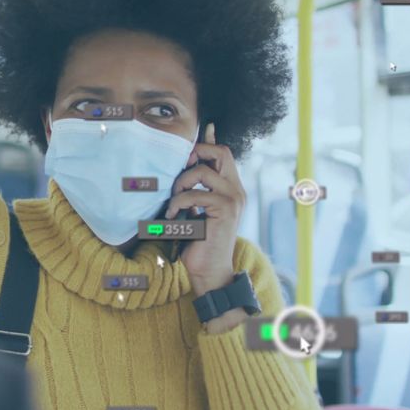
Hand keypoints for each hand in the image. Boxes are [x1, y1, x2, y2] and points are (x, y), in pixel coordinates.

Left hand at [164, 123, 245, 296]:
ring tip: (174, 201)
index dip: (208, 141)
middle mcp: (236, 190)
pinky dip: (178, 203)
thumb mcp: (195, 210)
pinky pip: (195, 195)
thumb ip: (194, 190)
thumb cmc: (198, 242)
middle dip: (195, 154)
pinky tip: (173, 217)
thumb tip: (183, 169)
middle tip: (179, 172)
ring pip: (202, 172)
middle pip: (221, 152)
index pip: (223, 153)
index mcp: (230, 188)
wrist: (209, 270)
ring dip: (180, 184)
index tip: (194, 139)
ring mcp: (233, 199)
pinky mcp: (225, 210)